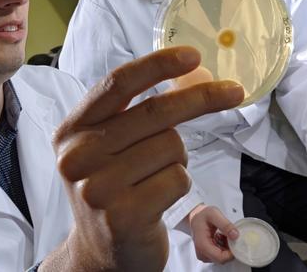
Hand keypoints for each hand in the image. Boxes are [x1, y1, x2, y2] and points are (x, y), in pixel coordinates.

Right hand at [44, 47, 243, 271]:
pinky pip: (177, 179)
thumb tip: (196, 74)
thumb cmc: (113, 191)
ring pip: (172, 147)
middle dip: (201, 99)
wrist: (101, 255)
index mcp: (73, 130)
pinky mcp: (124, 215)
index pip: (118, 84)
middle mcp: (78, 156)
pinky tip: (157, 200)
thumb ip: (138, 113)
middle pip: (156, 112)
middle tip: (233, 92)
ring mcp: (98, 188)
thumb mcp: (109, 148)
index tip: (192, 55)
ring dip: (178, 160)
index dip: (157, 65)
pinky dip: (179, 185)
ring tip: (155, 179)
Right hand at [188, 204, 238, 262]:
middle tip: (229, 235)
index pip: (220, 258)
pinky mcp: (206, 254)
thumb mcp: (215, 214)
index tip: (236, 242)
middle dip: (229, 248)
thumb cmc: (202, 215)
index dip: (231, 253)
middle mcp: (202, 253)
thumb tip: (235, 235)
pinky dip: (223, 247)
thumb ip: (226, 225)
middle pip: (222, 259)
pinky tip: (221, 237)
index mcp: (203, 245)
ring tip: (223, 234)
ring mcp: (204, 255)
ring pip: (222, 257)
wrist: (194, 216)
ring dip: (227, 247)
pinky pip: (219, 255)